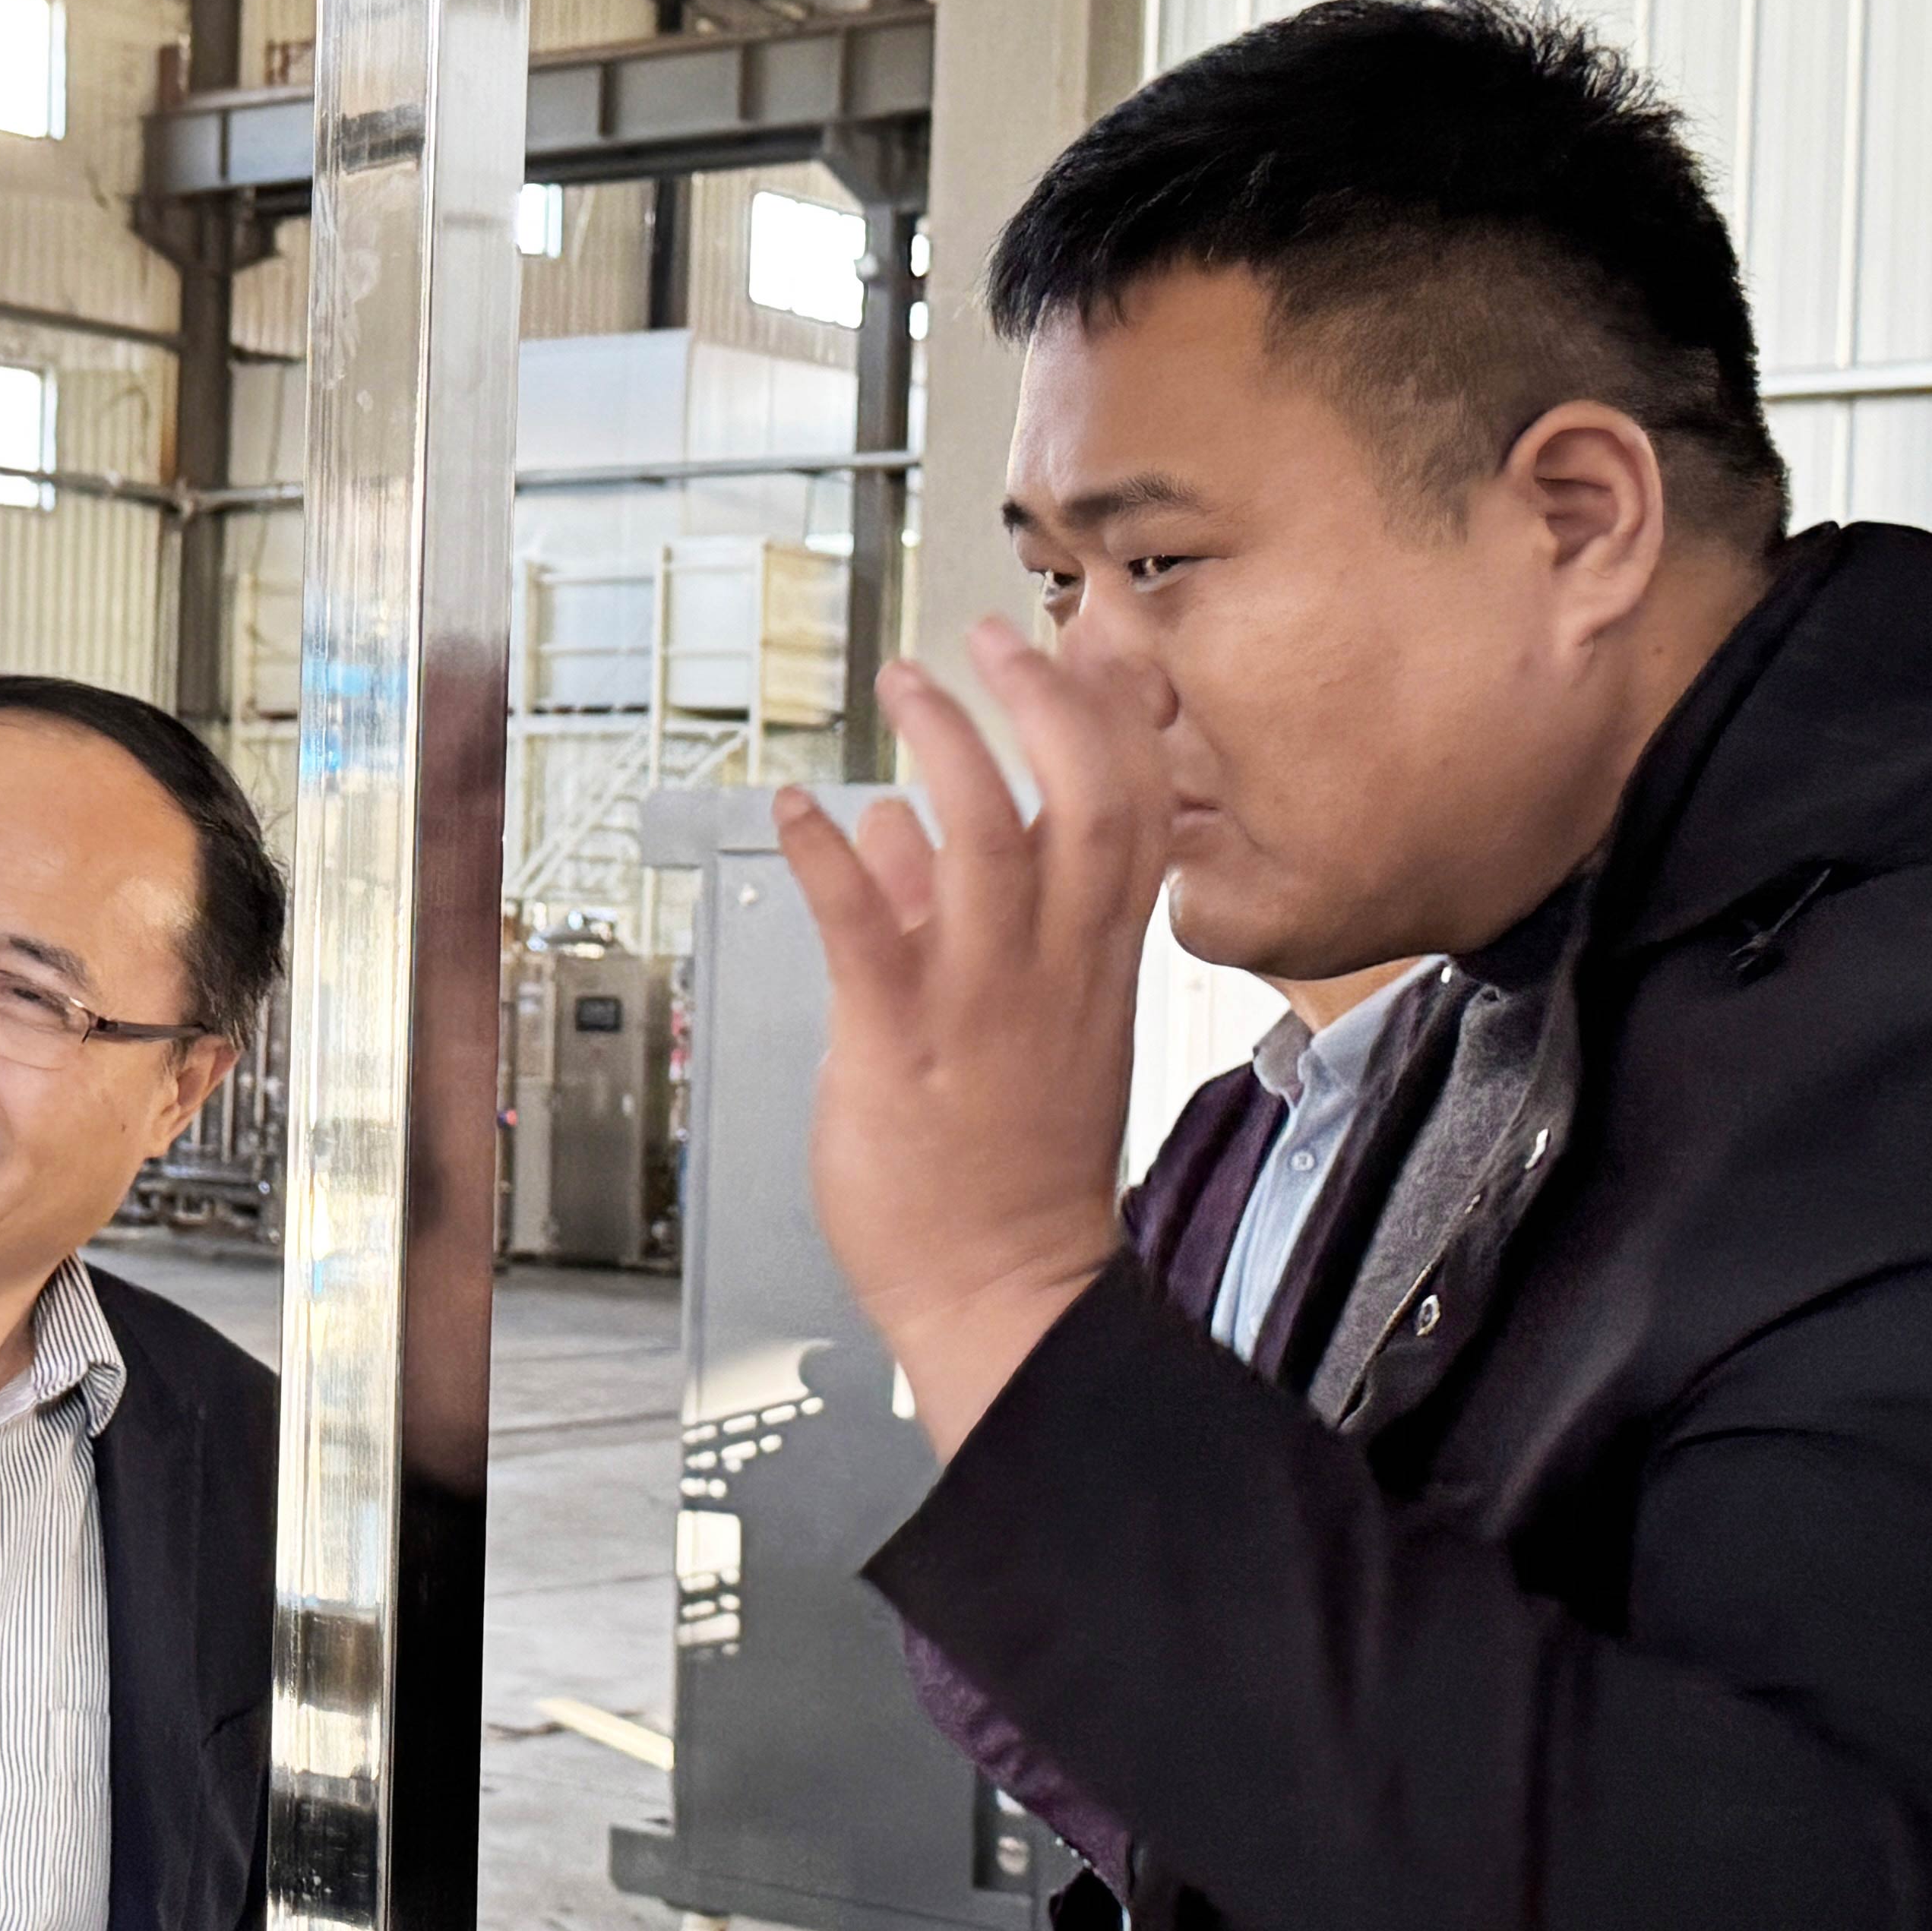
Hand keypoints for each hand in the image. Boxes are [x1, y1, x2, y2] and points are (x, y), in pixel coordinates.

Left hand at [772, 618, 1167, 1453]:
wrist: (1007, 1292)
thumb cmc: (1006, 1168)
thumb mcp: (1018, 1026)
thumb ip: (952, 915)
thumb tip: (896, 825)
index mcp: (1093, 960)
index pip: (1137, 805)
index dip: (1116, 710)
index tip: (1083, 637)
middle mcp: (1053, 968)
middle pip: (1087, 796)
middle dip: (1041, 700)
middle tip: (986, 639)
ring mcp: (982, 1003)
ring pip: (987, 837)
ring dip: (942, 745)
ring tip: (902, 686)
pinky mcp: (903, 1043)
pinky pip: (865, 927)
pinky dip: (826, 855)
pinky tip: (794, 807)